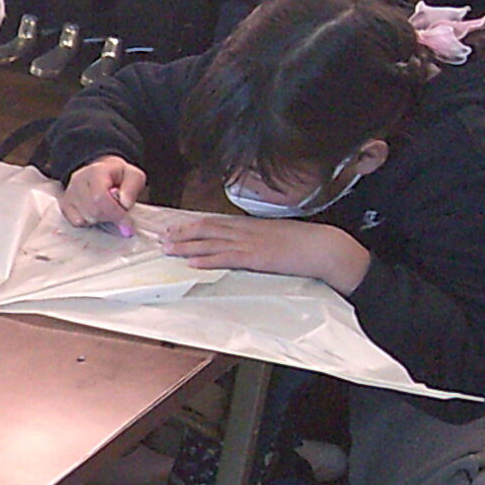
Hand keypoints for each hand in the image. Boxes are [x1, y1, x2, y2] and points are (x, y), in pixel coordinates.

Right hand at [59, 155, 146, 228]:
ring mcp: (69, 193)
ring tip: (106, 209)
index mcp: (96, 171)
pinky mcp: (64, 204)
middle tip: (118, 212)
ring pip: (84, 218)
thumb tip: (124, 204)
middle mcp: (78, 181)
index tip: (127, 223)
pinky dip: (88, 222)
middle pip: (93, 211)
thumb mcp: (134, 176)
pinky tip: (94, 213)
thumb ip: (132, 189)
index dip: (115, 213)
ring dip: (99, 219)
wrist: (103, 172)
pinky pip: (76, 222)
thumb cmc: (119, 176)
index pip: (100, 197)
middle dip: (109, 217)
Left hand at [156, 212, 371, 289]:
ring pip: (211, 243)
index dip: (191, 225)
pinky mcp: (256, 258)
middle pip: (206, 229)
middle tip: (161, 237)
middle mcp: (245, 230)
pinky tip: (193, 263)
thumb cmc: (302, 242)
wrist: (323, 246)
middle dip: (181, 233)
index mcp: (249, 224)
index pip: (214, 222)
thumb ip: (255, 237)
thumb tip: (240, 243)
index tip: (173, 227)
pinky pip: (227, 258)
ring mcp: (249, 243)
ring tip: (167, 249)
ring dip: (187, 246)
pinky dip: (208, 260)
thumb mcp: (274, 235)